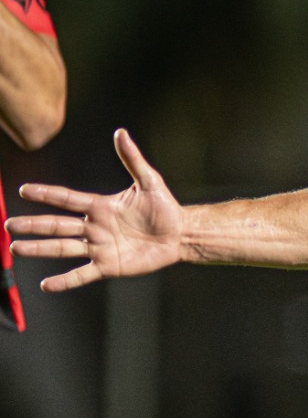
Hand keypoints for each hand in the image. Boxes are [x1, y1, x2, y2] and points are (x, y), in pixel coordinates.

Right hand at [4, 128, 185, 290]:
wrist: (181, 235)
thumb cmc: (165, 208)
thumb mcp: (149, 181)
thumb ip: (132, 159)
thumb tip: (121, 133)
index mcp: (100, 206)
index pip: (66, 199)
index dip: (46, 194)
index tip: (24, 191)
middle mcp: (94, 227)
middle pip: (57, 225)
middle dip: (33, 225)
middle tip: (9, 226)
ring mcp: (99, 247)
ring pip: (63, 248)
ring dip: (39, 249)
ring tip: (16, 248)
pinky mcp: (109, 266)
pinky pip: (82, 274)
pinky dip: (65, 281)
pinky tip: (46, 285)